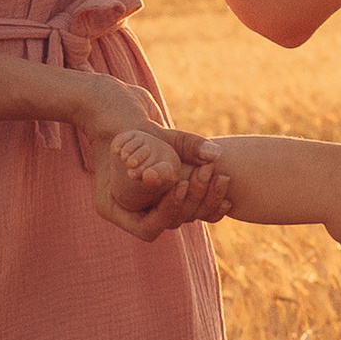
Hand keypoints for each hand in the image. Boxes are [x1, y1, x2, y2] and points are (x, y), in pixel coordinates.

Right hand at [82, 90, 230, 240]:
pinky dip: (208, 198)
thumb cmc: (121, 119)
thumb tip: (214, 155)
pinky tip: (225, 182)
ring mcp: (150, 204)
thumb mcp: (146, 131)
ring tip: (221, 176)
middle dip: (192, 202)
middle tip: (207, 173)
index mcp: (115, 206)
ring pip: (184, 216)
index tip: (180, 185)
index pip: (147, 229)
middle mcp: (133, 210)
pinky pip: (190, 206)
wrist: (118, 110)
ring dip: (206, 200)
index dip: (167, 212)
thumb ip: (182, 144)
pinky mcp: (166, 194)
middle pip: (170, 224)